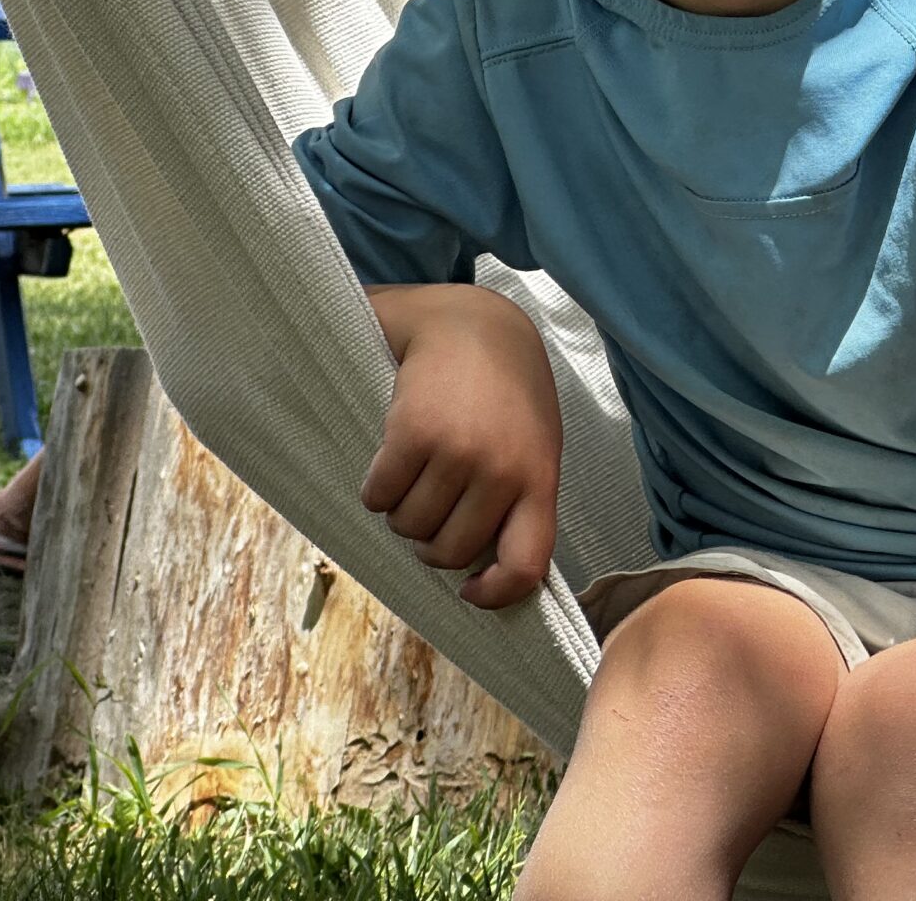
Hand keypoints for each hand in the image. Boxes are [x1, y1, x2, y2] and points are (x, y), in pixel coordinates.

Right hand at [359, 284, 561, 608]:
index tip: (469, 591)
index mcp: (539, 477)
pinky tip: (391, 456)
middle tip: (433, 504)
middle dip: (431, 540)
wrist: (472, 321)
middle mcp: (502, 471)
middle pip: (448, 553)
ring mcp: (458, 453)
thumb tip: (489, 571)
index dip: (495, 594)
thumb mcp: (533, 442)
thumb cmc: (504, 388)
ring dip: (401, 511)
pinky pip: (379, 496)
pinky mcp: (413, 434)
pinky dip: (375, 488)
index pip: (527, 565)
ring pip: (409, 528)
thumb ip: (520, 498)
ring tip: (416, 472)